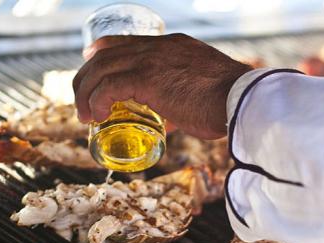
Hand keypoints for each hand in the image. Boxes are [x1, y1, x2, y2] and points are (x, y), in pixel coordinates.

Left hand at [73, 33, 252, 138]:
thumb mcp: (202, 91)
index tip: (92, 62)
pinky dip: (95, 101)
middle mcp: (159, 47)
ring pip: (102, 68)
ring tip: (84, 114)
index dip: (104, 50)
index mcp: (173, 45)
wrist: (241, 100)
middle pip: (107, 53)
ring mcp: (151, 60)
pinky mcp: (147, 79)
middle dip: (88, 75)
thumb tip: (169, 120)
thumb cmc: (228, 103)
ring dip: (86, 92)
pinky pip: (108, 86)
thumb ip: (181, 99)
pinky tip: (95, 115)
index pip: (128, 41)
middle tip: (81, 96)